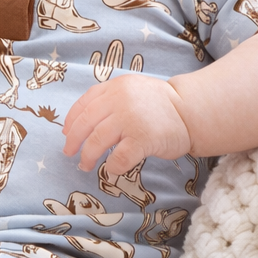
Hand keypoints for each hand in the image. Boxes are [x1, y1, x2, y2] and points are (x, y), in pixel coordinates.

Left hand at [62, 75, 191, 176]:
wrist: (191, 111)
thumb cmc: (161, 104)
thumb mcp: (132, 89)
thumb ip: (110, 99)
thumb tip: (79, 122)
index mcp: (115, 87)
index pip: (85, 103)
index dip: (71, 120)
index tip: (66, 132)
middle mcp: (119, 101)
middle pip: (86, 123)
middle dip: (74, 140)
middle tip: (69, 153)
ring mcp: (131, 120)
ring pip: (97, 141)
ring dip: (88, 156)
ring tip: (86, 165)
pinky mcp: (143, 139)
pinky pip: (119, 157)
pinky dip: (112, 166)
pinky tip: (112, 170)